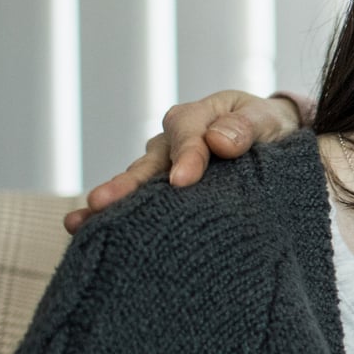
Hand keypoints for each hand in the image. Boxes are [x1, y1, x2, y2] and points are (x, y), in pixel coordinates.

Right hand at [63, 90, 305, 233]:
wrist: (274, 140)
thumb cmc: (268, 127)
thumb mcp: (266, 119)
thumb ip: (246, 127)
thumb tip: (217, 140)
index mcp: (197, 117)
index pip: (187, 135)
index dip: (185, 156)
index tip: (182, 181)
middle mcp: (171, 142)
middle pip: (147, 163)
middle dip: (125, 185)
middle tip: (100, 203)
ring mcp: (163, 169)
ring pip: (137, 186)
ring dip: (110, 206)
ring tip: (79, 224)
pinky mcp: (164, 193)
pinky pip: (142, 205)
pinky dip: (119, 219)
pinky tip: (88, 236)